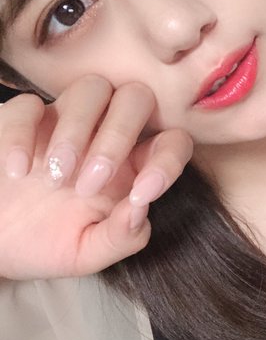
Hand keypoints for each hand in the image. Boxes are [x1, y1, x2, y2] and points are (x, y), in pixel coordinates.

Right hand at [0, 75, 192, 280]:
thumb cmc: (48, 243)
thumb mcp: (88, 252)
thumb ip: (122, 237)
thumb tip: (140, 209)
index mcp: (134, 164)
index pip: (173, 140)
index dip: (169, 161)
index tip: (141, 195)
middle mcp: (107, 133)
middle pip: (137, 98)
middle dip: (118, 138)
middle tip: (88, 186)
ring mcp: (66, 120)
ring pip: (93, 87)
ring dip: (77, 131)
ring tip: (55, 177)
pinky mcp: (25, 119)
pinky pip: (31, 103)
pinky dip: (24, 133)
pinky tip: (17, 171)